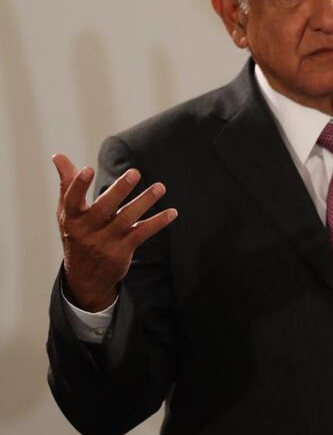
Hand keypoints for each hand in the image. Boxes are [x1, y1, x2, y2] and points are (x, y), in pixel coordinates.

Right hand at [53, 153, 177, 311]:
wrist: (84, 278)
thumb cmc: (76, 235)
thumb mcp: (67, 213)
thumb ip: (67, 184)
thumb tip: (58, 156)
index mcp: (72, 218)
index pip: (72, 200)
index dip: (78, 185)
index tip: (87, 169)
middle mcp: (87, 230)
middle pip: (104, 208)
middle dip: (119, 190)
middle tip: (135, 173)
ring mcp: (105, 241)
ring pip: (127, 219)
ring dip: (145, 202)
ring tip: (160, 186)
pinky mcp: (122, 251)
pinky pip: (142, 233)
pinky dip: (157, 223)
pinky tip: (172, 212)